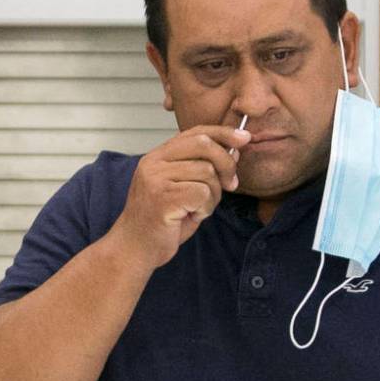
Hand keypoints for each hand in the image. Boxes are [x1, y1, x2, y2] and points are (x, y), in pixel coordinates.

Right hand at [108, 125, 249, 269]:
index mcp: (157, 156)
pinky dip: (206, 208)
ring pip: (207, 172)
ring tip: (199, 209)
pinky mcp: (163, 198)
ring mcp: (155, 179)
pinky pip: (202, 193)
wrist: (135, 248)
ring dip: (213, 195)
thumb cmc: (161, 221)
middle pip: (203, 146)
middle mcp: (154, 162)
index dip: (222, 133)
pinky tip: (193, 216)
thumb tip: (234, 149)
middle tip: (230, 184)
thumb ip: (202, 167)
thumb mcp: (181, 187)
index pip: (195, 132)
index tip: (244, 138)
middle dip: (226, 164)